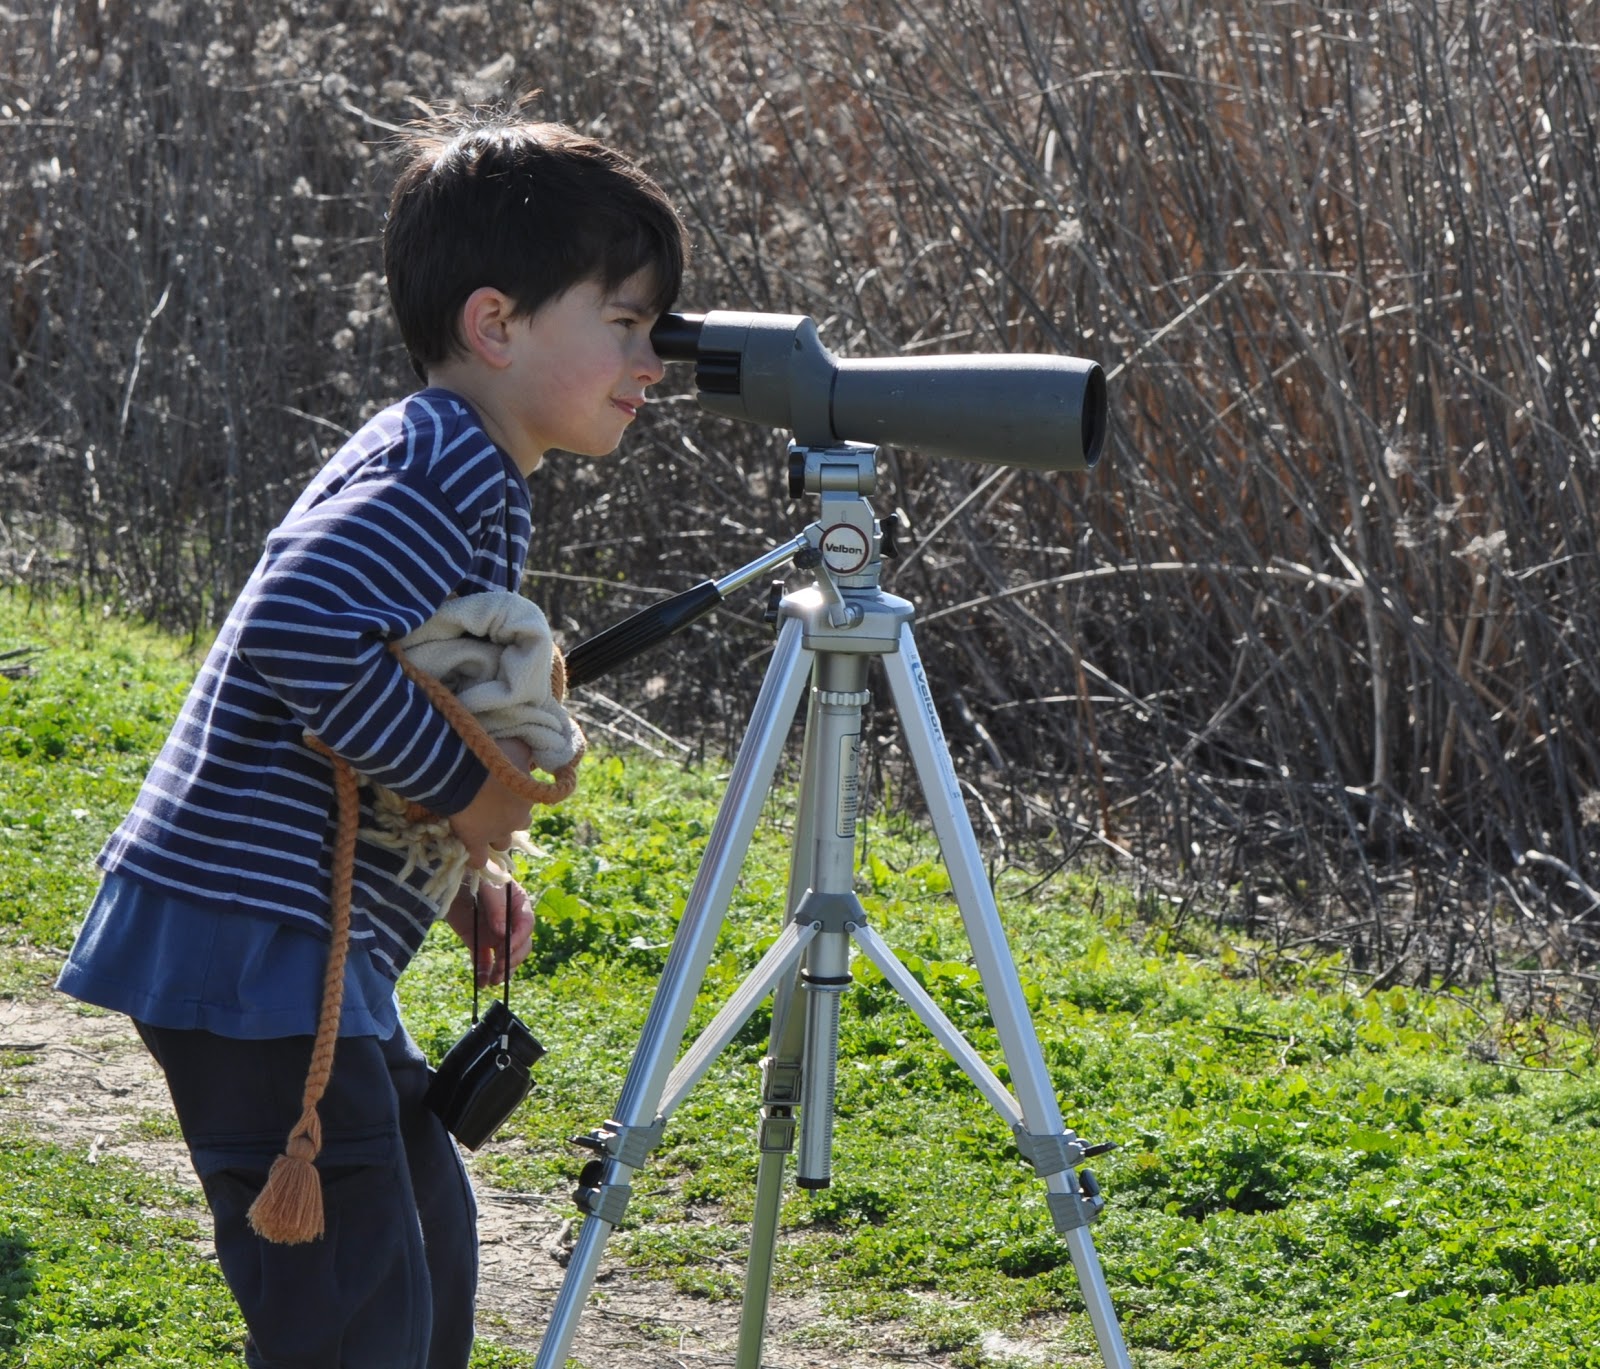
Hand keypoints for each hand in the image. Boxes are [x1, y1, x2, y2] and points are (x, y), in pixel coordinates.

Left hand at [444, 878, 534, 988]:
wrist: (449, 877)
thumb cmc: (473, 873)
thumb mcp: (487, 885)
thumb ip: (496, 905)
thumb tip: (502, 932)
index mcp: (518, 905)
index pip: (526, 926)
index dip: (518, 939)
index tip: (506, 948)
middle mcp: (510, 922)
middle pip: (519, 946)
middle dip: (512, 959)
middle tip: (500, 968)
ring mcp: (494, 934)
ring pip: (504, 958)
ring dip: (501, 971)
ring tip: (493, 981)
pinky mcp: (478, 942)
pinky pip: (484, 961)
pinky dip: (483, 973)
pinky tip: (481, 983)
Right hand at [448, 737, 534, 868]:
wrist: (461, 771)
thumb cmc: (491, 756)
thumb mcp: (519, 746)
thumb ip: (530, 753)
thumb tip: (537, 753)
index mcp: (529, 797)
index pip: (531, 801)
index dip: (520, 796)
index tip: (508, 788)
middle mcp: (517, 819)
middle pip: (521, 823)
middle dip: (512, 816)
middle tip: (497, 806)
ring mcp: (495, 833)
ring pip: (503, 843)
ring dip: (497, 836)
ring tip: (485, 827)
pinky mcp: (474, 842)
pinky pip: (478, 860)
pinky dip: (477, 858)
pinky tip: (473, 854)